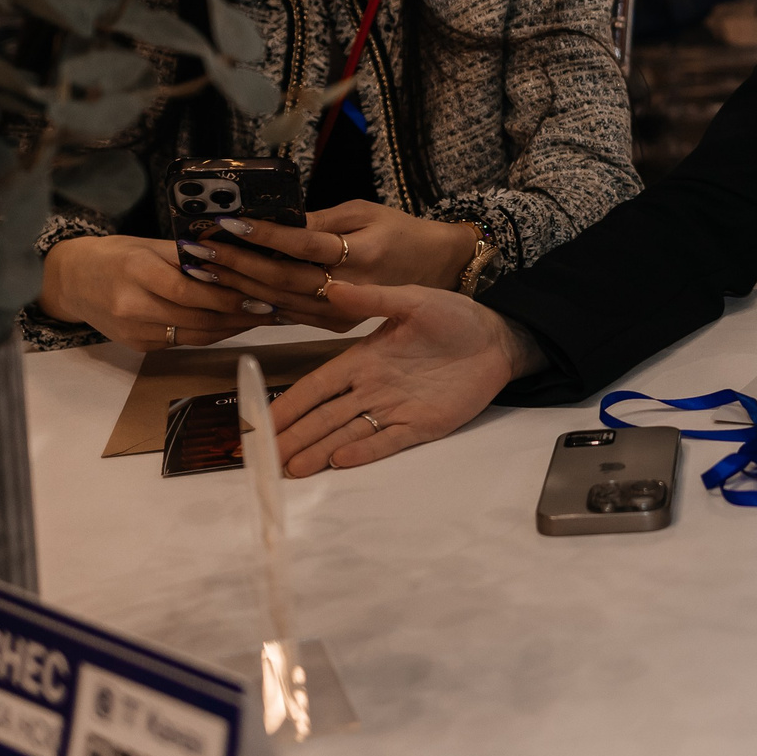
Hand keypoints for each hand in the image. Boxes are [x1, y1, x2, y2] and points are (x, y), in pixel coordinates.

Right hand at [40, 235, 272, 348]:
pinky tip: (232, 325)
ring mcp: (133, 331)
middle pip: (195, 318)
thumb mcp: (149, 244)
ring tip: (261, 318)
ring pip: (193, 335)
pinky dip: (210, 334)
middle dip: (238, 315)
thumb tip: (238, 254)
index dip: (226, 296)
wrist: (71, 281)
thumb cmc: (116, 255)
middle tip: (272, 308)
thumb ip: (189, 254)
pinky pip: (182, 342)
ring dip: (231, 329)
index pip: (188, 290)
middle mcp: (131, 306)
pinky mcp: (137, 346)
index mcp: (136, 271)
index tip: (259, 294)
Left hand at [181, 204, 479, 328]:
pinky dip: (256, 303)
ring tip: (201, 268)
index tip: (228, 222)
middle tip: (197, 248)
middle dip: (236, 263)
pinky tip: (228, 292)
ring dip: (236, 285)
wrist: (439, 267)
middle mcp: (351, 288)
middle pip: (283, 279)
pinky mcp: (337, 326)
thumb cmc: (401, 231)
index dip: (264, 235)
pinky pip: (289, 315)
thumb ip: (321, 219)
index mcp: (361, 254)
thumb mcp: (366, 211)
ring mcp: (343, 313)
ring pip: (279, 302)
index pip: (303, 245)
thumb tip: (274, 221)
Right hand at [270, 281, 538, 474]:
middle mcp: (371, 389)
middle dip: (293, 437)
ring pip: (347, 433)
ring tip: (291, 469)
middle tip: (264, 459)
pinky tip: (339, 461)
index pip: (315, 386)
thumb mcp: (413, 300)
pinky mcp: (421, 425)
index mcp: (362, 359)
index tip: (259, 422)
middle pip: (323, 417)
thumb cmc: (454, 317)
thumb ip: (374, 299)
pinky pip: (386, 441)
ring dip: (319, 450)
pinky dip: (363, 452)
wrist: (497, 338)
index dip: (288, 404)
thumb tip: (333, 286)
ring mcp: (394, 409)